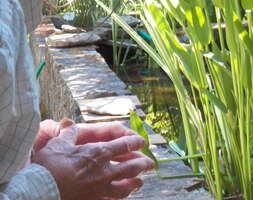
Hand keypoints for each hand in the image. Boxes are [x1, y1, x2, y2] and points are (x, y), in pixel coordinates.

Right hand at [32, 120, 154, 199]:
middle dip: (143, 164)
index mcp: (99, 153)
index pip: (125, 145)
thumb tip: (69, 123)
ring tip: (140, 182)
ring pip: (126, 187)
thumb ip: (68, 133)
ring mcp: (101, 189)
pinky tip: (122, 198)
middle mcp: (105, 171)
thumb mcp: (58, 144)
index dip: (136, 142)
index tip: (142, 142)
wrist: (40, 190)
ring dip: (135, 183)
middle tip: (150, 163)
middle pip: (132, 167)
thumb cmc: (48, 166)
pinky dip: (120, 199)